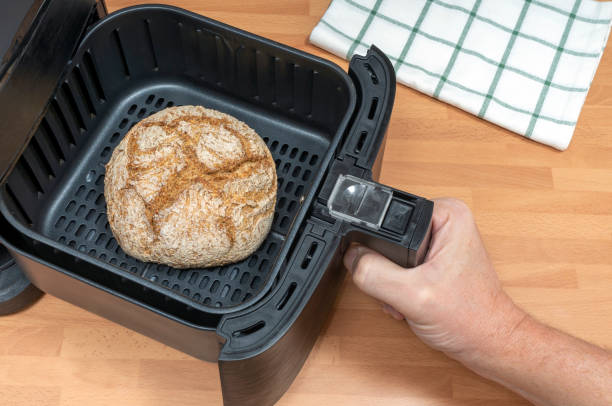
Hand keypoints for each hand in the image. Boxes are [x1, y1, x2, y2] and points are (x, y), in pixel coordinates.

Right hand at [343, 198, 525, 361]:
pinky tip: (410, 300)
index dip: (380, 246)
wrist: (486, 343)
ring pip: (392, 253)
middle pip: (389, 236)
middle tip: (404, 288)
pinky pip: (401, 265)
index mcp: (446, 214)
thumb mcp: (412, 295)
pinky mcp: (436, 257)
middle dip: (387, 268)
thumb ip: (374, 273)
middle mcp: (445, 220)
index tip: (396, 272)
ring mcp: (441, 240)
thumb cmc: (470, 319)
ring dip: (391, 280)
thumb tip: (352, 256)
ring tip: (409, 297)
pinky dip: (399, 286)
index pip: (390, 217)